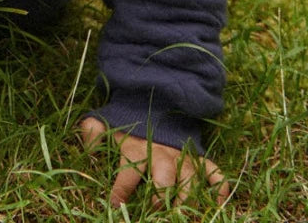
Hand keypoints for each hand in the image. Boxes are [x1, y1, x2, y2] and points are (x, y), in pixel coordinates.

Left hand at [79, 116, 228, 207]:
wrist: (153, 98)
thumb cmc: (128, 119)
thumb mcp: (106, 121)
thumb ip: (93, 131)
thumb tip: (88, 143)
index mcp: (137, 148)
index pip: (128, 173)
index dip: (121, 191)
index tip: (115, 205)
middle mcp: (162, 154)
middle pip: (165, 178)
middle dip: (162, 198)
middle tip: (157, 212)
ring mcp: (183, 156)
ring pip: (190, 180)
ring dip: (188, 199)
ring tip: (182, 215)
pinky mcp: (199, 157)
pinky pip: (215, 172)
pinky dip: (219, 187)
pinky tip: (219, 202)